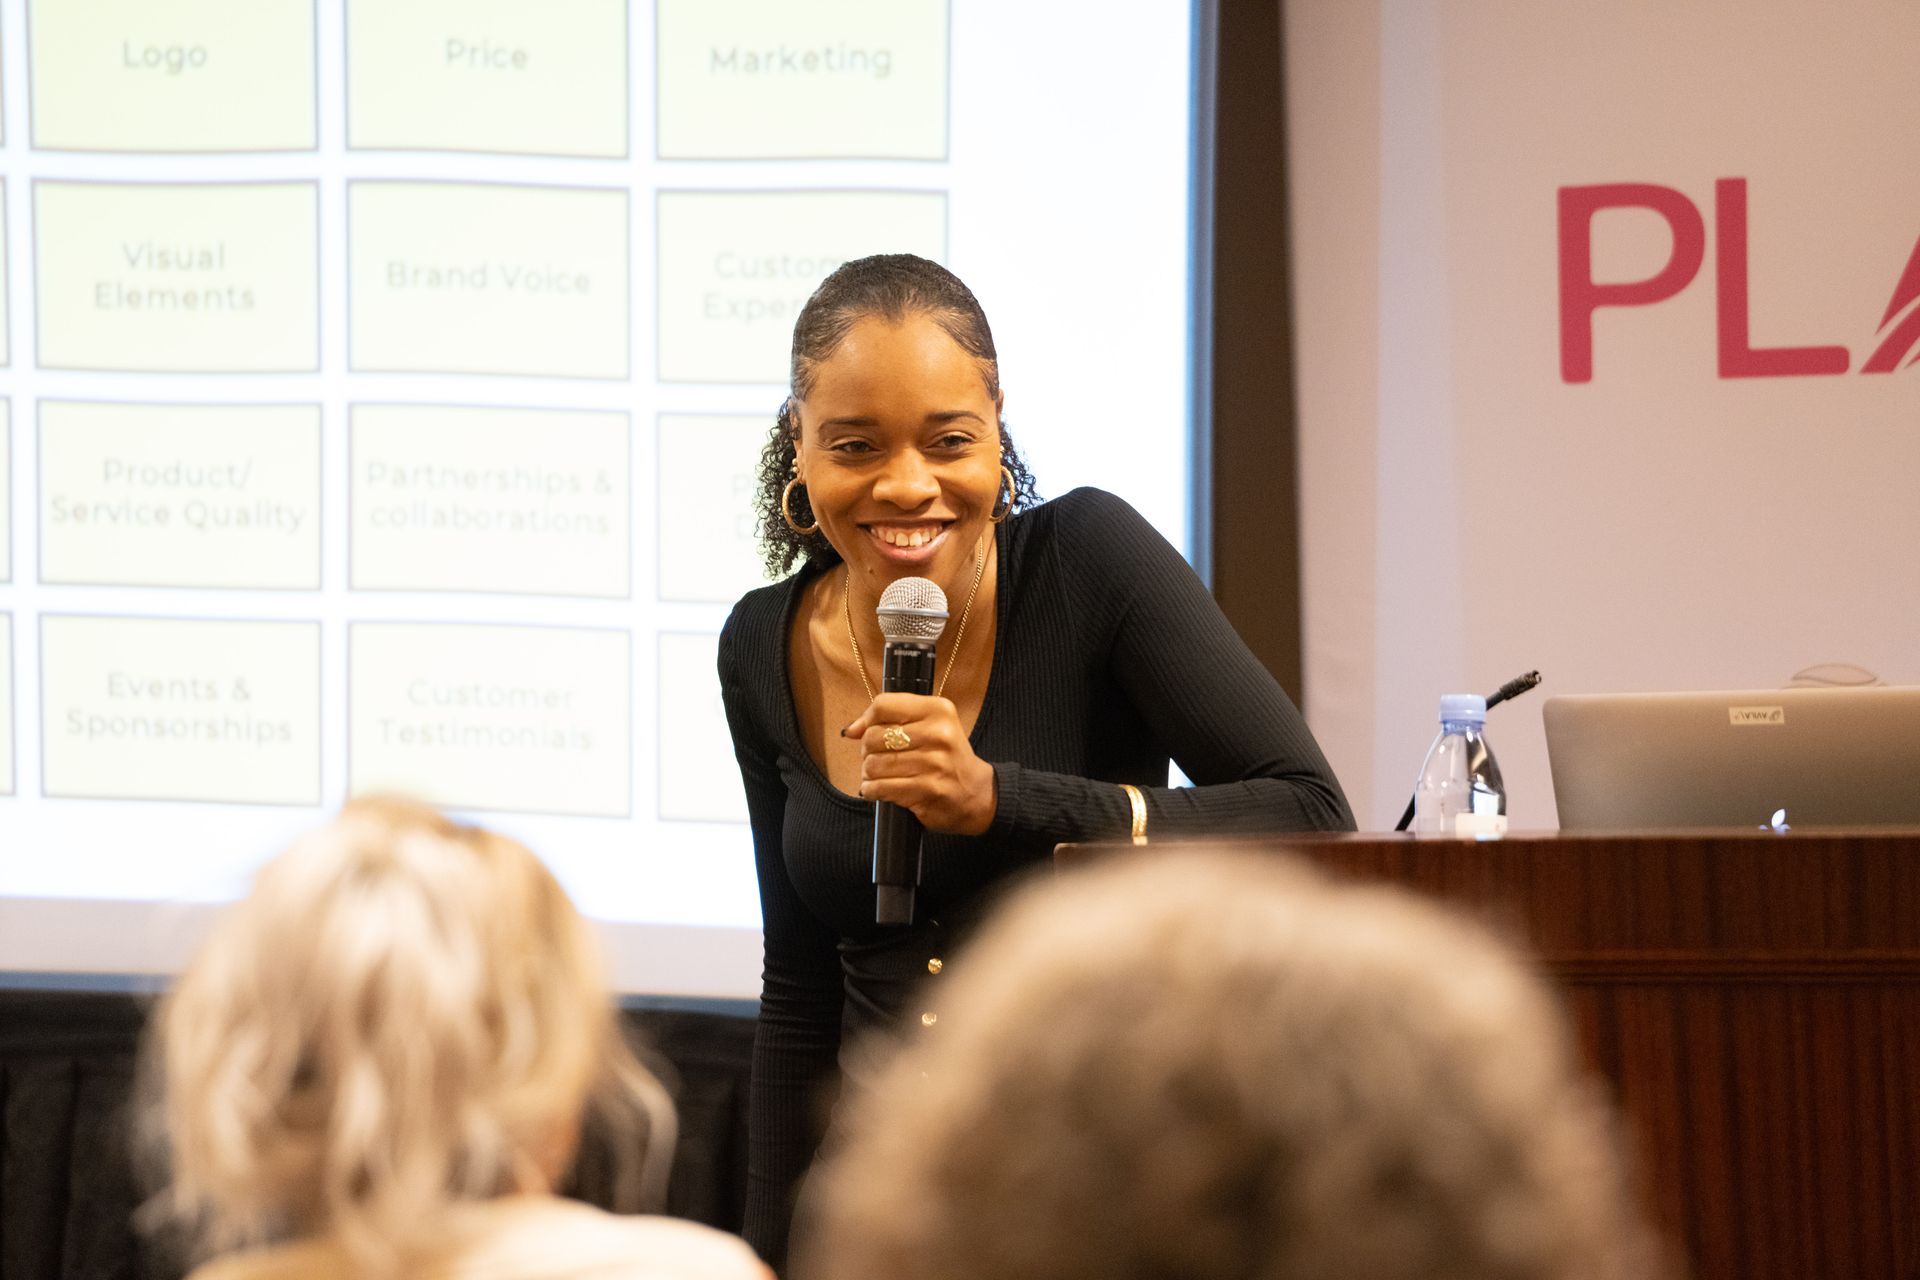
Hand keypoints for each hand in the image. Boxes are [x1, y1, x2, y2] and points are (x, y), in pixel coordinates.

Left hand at [844, 692, 996, 834]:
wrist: (976, 794)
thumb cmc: (945, 757)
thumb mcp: (928, 727)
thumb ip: (889, 721)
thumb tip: (850, 730)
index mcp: (939, 710)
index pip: (883, 705)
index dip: (867, 720)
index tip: (868, 732)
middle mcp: (938, 733)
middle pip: (873, 737)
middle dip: (868, 751)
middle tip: (880, 758)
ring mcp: (934, 763)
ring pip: (874, 764)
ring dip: (869, 774)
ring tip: (882, 775)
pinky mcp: (927, 790)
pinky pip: (880, 788)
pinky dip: (872, 790)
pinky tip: (880, 789)